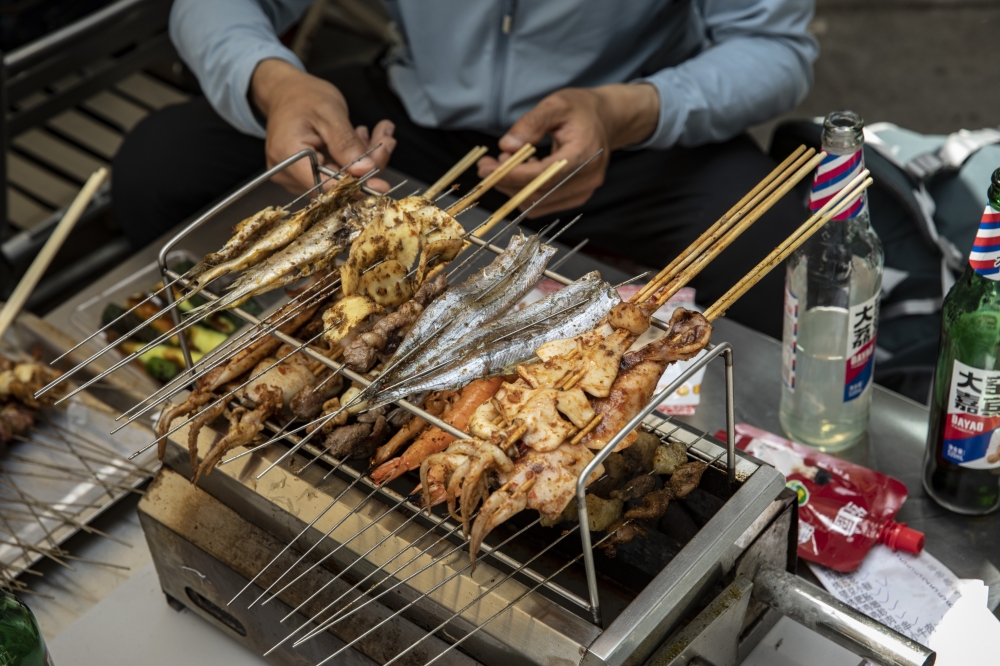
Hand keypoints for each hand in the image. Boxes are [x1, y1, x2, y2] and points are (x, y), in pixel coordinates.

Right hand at [251, 59, 395, 193]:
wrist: (287, 91)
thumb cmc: (303, 96)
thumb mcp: (329, 112)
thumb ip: (346, 143)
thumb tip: (365, 170)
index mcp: (288, 157)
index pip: (324, 186)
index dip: (354, 187)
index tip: (381, 184)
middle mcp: (288, 173)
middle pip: (335, 184)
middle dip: (366, 165)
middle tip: (387, 142)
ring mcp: (298, 176)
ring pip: (340, 178)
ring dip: (364, 159)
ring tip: (380, 134)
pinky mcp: (309, 174)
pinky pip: (337, 172)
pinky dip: (354, 158)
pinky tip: (363, 138)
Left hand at [477, 84, 658, 216]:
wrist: (606, 120)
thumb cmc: (580, 109)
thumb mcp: (555, 104)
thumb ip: (531, 123)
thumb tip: (507, 146)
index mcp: (584, 154)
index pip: (543, 175)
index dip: (512, 175)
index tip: (487, 169)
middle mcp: (587, 178)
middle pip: (538, 193)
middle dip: (506, 182)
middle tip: (485, 166)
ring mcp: (584, 191)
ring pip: (538, 203)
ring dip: (513, 189)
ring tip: (501, 165)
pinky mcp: (578, 197)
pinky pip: (545, 204)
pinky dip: (526, 193)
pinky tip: (518, 174)